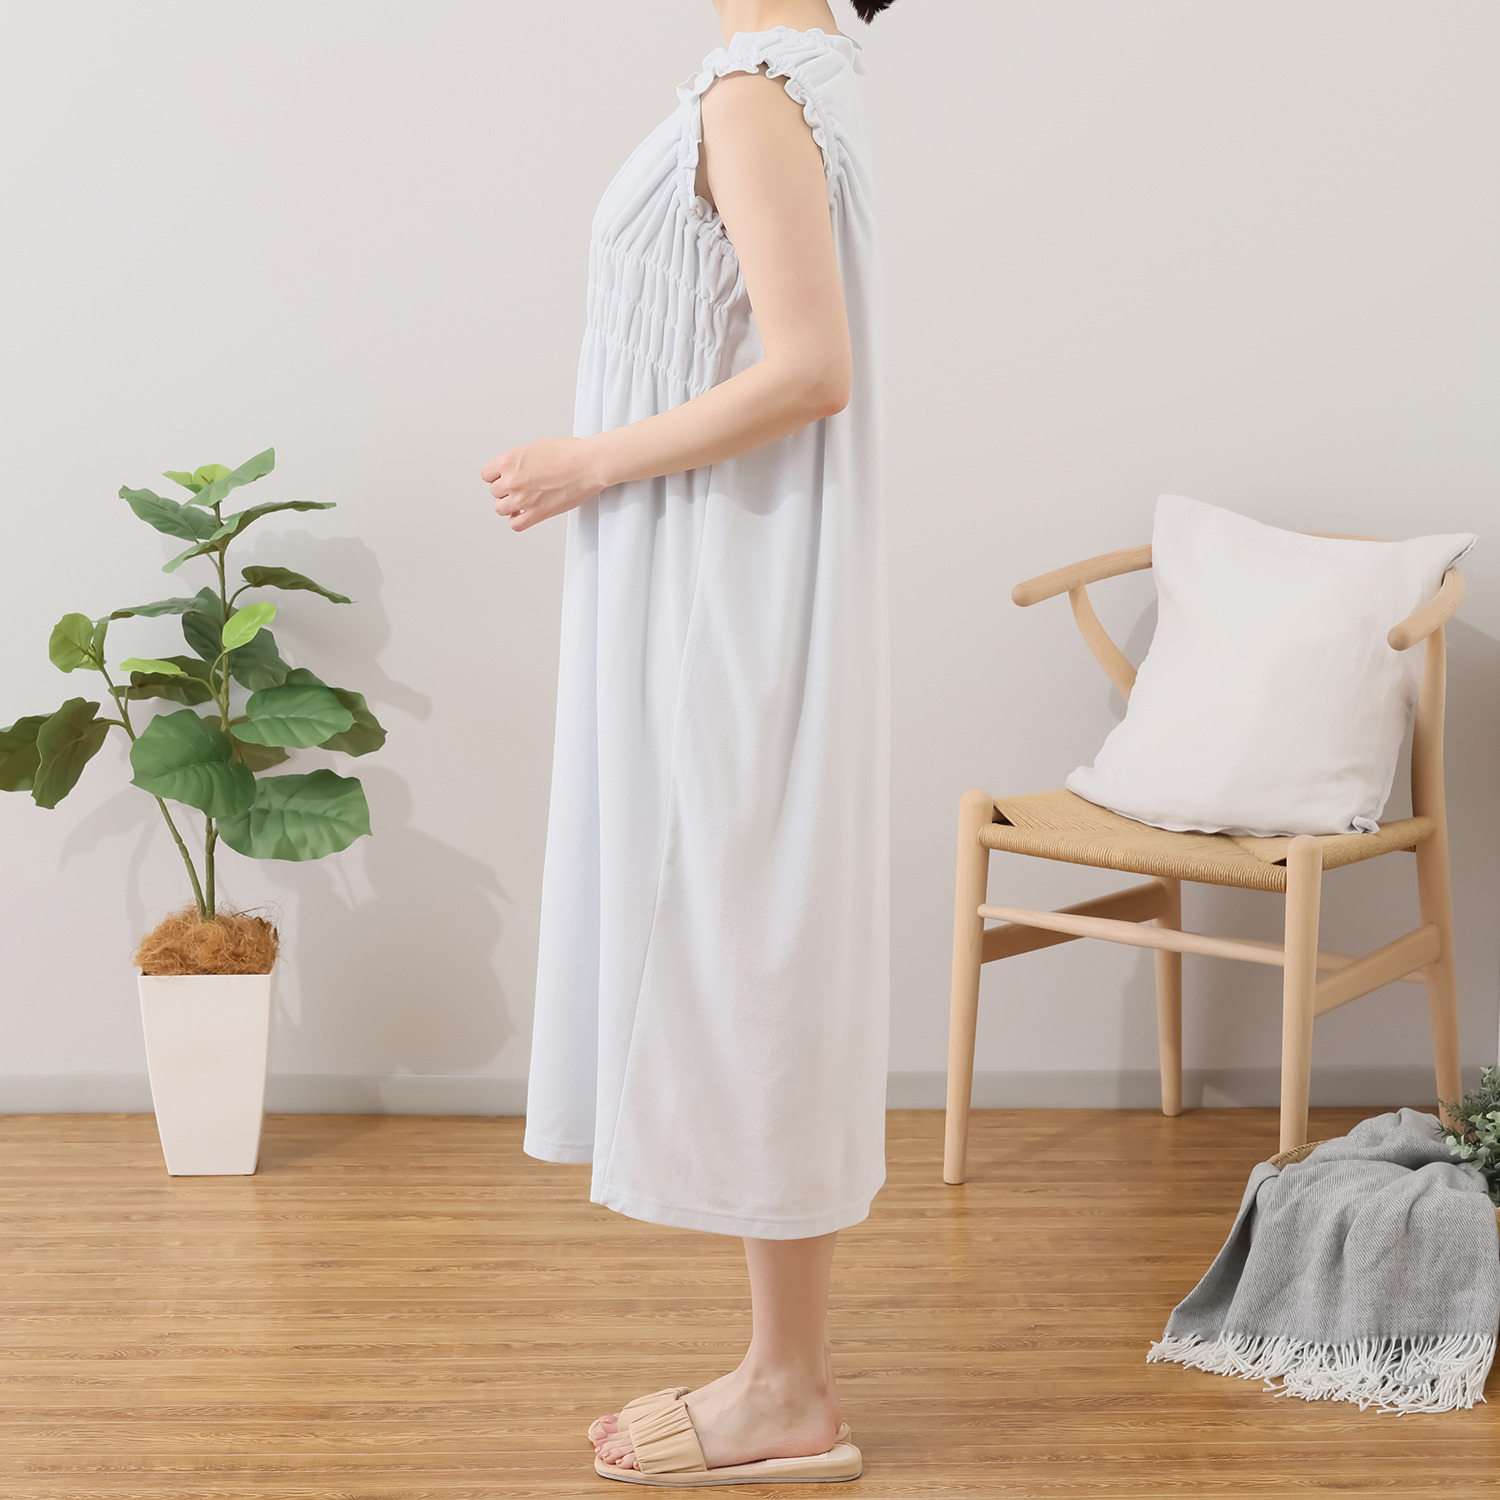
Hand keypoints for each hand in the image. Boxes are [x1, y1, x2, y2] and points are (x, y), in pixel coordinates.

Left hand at [481, 437, 602, 531]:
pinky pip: (516, 524)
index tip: (503, 478)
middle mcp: (512, 480)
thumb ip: (521, 460)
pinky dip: (517, 521)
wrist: (588, 464)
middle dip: (506, 490)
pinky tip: (523, 515)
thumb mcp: (536, 447)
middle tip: (519, 488)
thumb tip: (518, 468)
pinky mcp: (537, 513)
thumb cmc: (570, 453)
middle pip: (495, 492)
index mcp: (509, 460)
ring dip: (509, 506)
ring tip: (520, 502)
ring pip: (500, 509)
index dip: (496, 476)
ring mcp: (523, 499)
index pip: (487, 474)